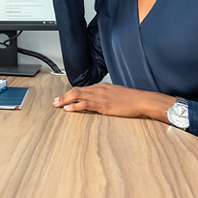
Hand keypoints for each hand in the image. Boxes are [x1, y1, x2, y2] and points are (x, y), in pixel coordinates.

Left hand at [53, 83, 174, 121]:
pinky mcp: (103, 105)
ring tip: (57, 105)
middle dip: (64, 96)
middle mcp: (98, 90)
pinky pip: (86, 104)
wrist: (141, 100)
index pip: (82, 88)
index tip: (63, 97)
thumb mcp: (116, 94)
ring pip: (78, 95)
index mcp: (101, 87)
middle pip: (76, 90)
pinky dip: (75, 106)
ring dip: (65, 100)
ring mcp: (100, 97)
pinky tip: (68, 109)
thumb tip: (99, 100)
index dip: (70, 93)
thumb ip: (106, 96)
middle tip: (55, 101)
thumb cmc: (131, 99)